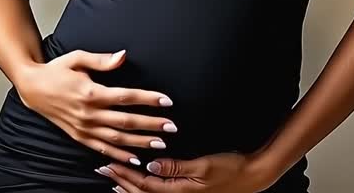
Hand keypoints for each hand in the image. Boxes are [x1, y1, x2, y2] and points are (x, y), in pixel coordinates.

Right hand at [14, 49, 176, 166]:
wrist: (32, 88)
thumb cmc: (55, 71)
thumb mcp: (77, 58)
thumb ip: (101, 59)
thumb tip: (123, 55)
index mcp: (90, 92)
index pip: (125, 97)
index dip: (148, 99)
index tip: (166, 101)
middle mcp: (88, 113)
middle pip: (126, 121)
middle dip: (151, 124)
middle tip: (172, 126)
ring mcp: (84, 127)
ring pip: (117, 139)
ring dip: (140, 142)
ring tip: (160, 143)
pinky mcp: (79, 136)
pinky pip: (102, 149)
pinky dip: (119, 156)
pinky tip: (135, 159)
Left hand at [96, 150, 275, 192]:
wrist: (252, 177)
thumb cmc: (230, 169)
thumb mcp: (204, 166)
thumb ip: (177, 168)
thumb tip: (152, 166)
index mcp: (179, 192)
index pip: (144, 184)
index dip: (125, 174)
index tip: (108, 164)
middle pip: (142, 192)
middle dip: (121, 181)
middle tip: (102, 168)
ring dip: (129, 186)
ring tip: (113, 179)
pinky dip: (145, 188)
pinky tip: (140, 182)